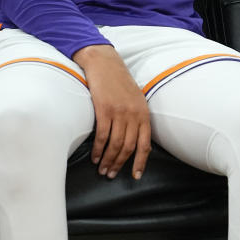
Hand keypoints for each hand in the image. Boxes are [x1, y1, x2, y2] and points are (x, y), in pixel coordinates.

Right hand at [73, 44, 150, 179]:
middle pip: (129, 147)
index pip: (145, 144)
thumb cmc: (119, 82)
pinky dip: (98, 149)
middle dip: (120, 164)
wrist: (105, 63)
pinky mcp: (104, 109)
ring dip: (108, 160)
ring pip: (115, 144)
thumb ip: (137, 117)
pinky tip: (94, 156)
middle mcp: (134, 114)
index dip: (140, 162)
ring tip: (102, 169)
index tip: (135, 175)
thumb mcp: (135, 99)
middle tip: (110, 174)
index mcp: (144, 113)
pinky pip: (102, 135)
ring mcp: (119, 112)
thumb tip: (134, 139)